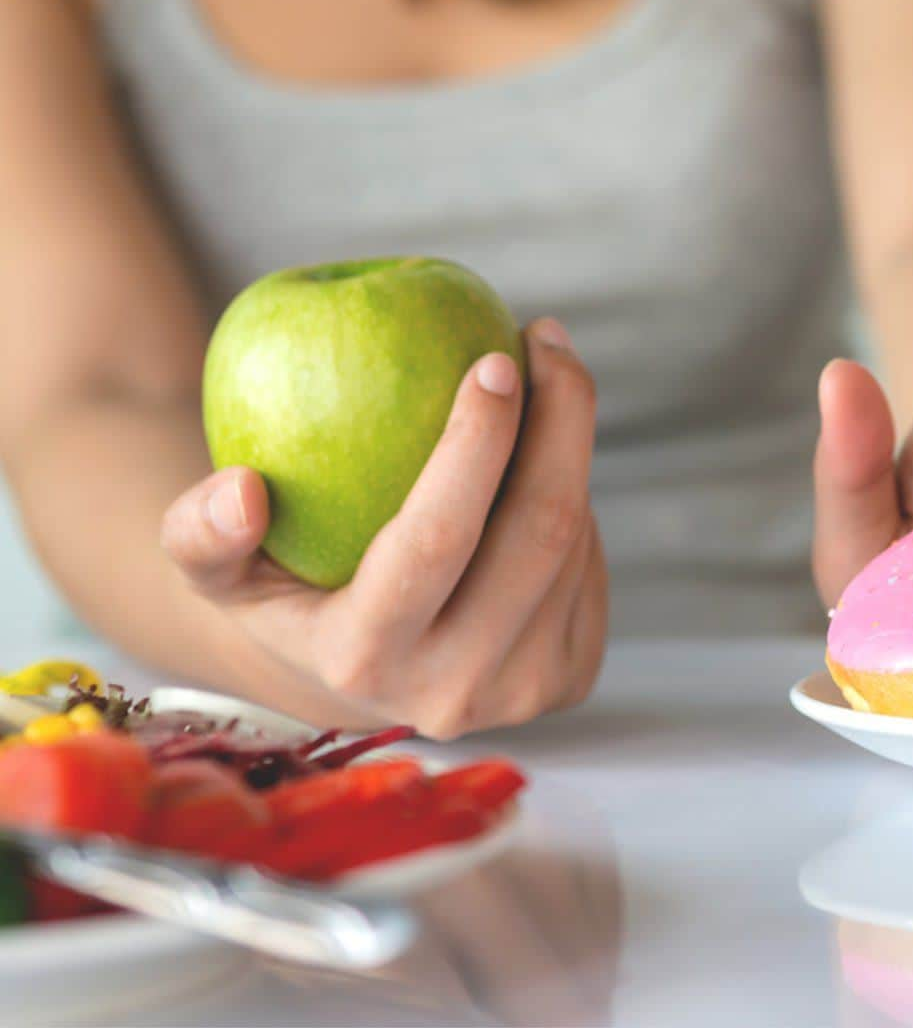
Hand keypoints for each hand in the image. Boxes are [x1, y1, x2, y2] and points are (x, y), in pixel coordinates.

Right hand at [161, 318, 607, 738]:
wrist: (363, 670)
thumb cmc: (289, 588)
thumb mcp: (220, 569)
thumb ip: (199, 533)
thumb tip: (241, 490)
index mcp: (363, 660)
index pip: (435, 540)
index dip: (476, 442)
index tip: (495, 360)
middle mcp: (452, 692)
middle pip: (539, 533)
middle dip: (562, 418)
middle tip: (546, 341)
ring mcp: (523, 693)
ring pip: (574, 541)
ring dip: (570, 446)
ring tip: (545, 382)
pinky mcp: (571, 678)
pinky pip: (590, 563)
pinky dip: (574, 494)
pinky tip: (544, 458)